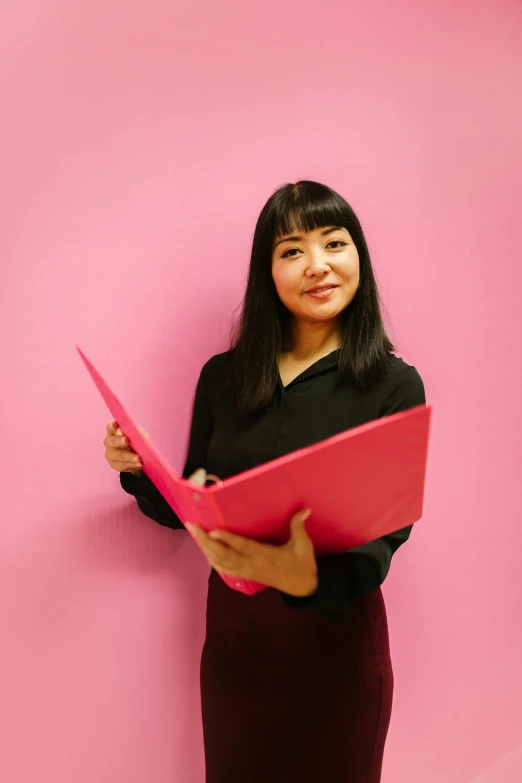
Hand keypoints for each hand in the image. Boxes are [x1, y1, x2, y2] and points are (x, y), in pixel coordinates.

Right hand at [103, 421, 148, 475]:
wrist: (136, 457)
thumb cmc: (135, 441)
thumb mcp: (139, 435)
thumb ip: (139, 433)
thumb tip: (140, 435)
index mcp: (114, 432)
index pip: (110, 427)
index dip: (111, 426)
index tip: (115, 424)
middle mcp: (109, 442)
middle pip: (113, 441)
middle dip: (120, 441)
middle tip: (127, 441)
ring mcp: (110, 454)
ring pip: (119, 455)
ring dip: (129, 457)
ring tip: (139, 459)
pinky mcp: (113, 464)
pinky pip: (122, 465)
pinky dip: (131, 465)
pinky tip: (138, 464)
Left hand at [184, 469, 317, 596]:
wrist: (302, 587)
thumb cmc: (302, 565)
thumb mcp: (304, 546)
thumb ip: (299, 527)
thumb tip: (304, 510)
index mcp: (266, 556)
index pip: (243, 547)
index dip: (228, 539)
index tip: (213, 530)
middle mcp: (252, 565)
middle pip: (225, 555)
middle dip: (207, 542)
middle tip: (194, 527)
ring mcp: (247, 571)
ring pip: (221, 563)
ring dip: (206, 549)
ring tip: (195, 534)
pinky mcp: (245, 575)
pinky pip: (224, 569)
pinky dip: (212, 560)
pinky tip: (205, 551)